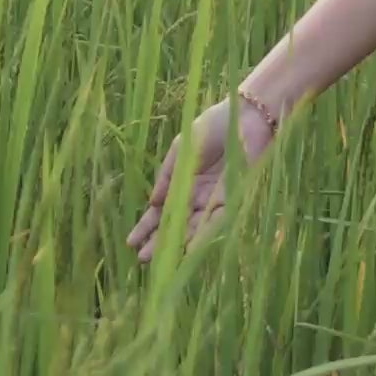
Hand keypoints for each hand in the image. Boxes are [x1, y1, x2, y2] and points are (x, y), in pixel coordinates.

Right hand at [128, 86, 278, 262]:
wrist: (244, 116)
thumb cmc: (213, 127)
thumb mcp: (182, 150)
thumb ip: (168, 175)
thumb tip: (151, 202)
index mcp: (183, 182)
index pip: (162, 210)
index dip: (147, 226)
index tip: (131, 241)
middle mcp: (197, 195)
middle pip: (175, 223)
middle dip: (159, 240)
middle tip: (142, 259)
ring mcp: (213, 199)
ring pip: (192, 227)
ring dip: (177, 243)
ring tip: (161, 259)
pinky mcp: (231, 198)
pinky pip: (215, 220)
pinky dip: (202, 233)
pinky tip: (188, 247)